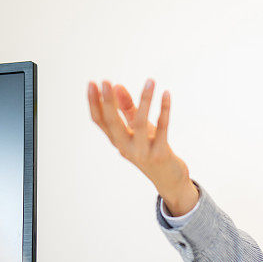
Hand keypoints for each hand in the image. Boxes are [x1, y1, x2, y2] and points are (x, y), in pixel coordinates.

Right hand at [87, 78, 197, 215]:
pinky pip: (163, 129)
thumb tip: (117, 86)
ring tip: (151, 81)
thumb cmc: (152, 149)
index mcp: (118, 141)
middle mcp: (126, 148)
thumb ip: (128, 108)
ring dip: (145, 100)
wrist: (169, 180)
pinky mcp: (161, 154)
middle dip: (108, 102)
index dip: (94, 103)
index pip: (100, 121)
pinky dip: (165, 110)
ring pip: (141, 123)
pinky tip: (166, 94)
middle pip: (113, 123)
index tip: (92, 83)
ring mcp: (143, 152)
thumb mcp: (139, 129)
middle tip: (106, 81)